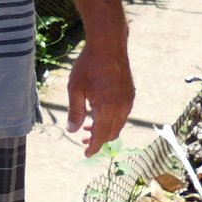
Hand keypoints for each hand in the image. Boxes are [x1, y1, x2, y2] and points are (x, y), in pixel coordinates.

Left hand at [66, 34, 133, 156]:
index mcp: (107, 109)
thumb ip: (75, 111)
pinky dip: (111, 119)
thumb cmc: (88, 66)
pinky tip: (98, 113)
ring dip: (104, 129)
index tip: (86, 154)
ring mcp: (128, 101)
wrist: (108, 46)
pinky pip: (122, 114)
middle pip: (111, 133)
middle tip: (82, 140)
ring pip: (118, 124)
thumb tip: (72, 130)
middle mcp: (121, 108)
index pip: (101, 136)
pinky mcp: (130, 94)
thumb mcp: (75, 88)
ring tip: (86, 126)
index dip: (93, 147)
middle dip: (98, 140)